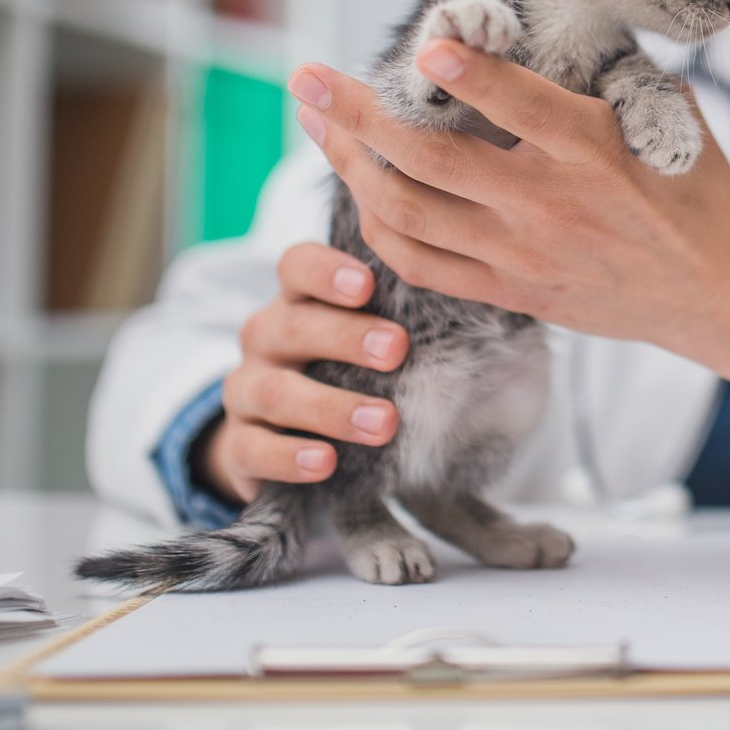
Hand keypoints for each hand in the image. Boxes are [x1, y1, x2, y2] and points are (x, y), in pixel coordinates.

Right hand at [197, 242, 407, 505]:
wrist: (283, 440)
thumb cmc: (347, 373)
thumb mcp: (367, 343)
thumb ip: (403, 327)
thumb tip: (491, 321)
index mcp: (298, 301)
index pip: (297, 267)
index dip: (326, 271)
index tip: (367, 285)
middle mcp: (266, 337)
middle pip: (293, 326)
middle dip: (345, 336)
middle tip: (397, 350)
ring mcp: (246, 390)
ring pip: (275, 391)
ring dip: (331, 407)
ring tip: (384, 423)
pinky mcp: (239, 444)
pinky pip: (252, 448)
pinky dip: (288, 456)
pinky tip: (325, 462)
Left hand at [286, 42, 729, 362]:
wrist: (720, 290)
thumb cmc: (697, 187)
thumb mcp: (666, 113)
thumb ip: (604, 72)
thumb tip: (544, 22)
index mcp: (595, 149)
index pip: (520, 105)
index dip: (470, 72)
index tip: (425, 42)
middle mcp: (551, 203)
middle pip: (432, 160)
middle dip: (357, 115)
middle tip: (308, 76)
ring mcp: (524, 254)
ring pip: (410, 213)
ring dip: (350, 165)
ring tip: (315, 125)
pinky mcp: (513, 292)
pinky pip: (422, 265)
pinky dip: (379, 227)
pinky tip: (357, 190)